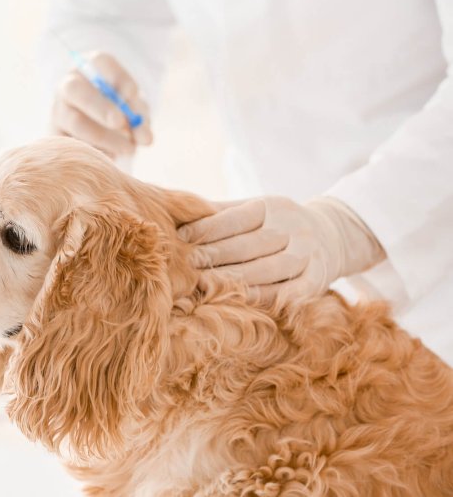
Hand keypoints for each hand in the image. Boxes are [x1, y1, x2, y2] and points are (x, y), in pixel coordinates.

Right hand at [51, 52, 152, 157]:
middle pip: (76, 89)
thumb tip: (146, 138)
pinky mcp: (55, 137)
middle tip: (121, 122)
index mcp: (90, 69)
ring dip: (104, 136)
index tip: (133, 93)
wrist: (95, 137)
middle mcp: (68, 86)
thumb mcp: (132, 111)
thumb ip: (140, 120)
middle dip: (100, 106)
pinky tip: (112, 156)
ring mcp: (58, 112)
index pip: (99, 62)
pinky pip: (74, 145)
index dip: (117, 76)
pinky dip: (97, 152)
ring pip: (75, 122)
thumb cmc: (119, 115)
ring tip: (129, 149)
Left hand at [177, 196, 385, 302]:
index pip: (236, 218)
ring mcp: (307, 255)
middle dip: (215, 255)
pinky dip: (268, 297)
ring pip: (269, 269)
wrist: (333, 234)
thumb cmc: (275, 223)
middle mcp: (293, 228)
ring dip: (236, 278)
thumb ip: (220, 213)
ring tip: (205, 284)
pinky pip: (291, 292)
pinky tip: (242, 301)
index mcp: (272, 207)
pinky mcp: (318, 280)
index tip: (181, 238)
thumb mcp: (254, 208)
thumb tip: (176, 213)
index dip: (208, 228)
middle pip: (249, 245)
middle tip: (186, 265)